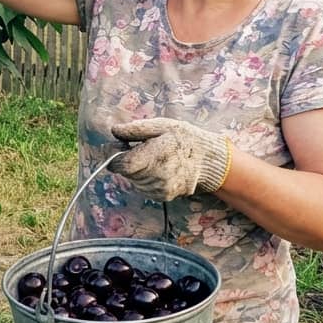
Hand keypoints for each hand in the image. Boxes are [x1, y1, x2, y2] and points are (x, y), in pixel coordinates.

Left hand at [109, 118, 232, 200]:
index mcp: (154, 156)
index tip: (119, 148)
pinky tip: (160, 169)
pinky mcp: (163, 196)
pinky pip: (144, 188)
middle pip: (126, 173)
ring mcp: (160, 189)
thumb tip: (115, 131)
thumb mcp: (161, 126)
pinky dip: (146, 179)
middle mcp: (157, 177)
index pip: (122, 165)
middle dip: (128, 161)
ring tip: (155, 159)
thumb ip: (136, 129)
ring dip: (137, 171)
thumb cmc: (183, 138)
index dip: (115, 157)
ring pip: (134, 181)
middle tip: (142, 150)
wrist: (208, 159)